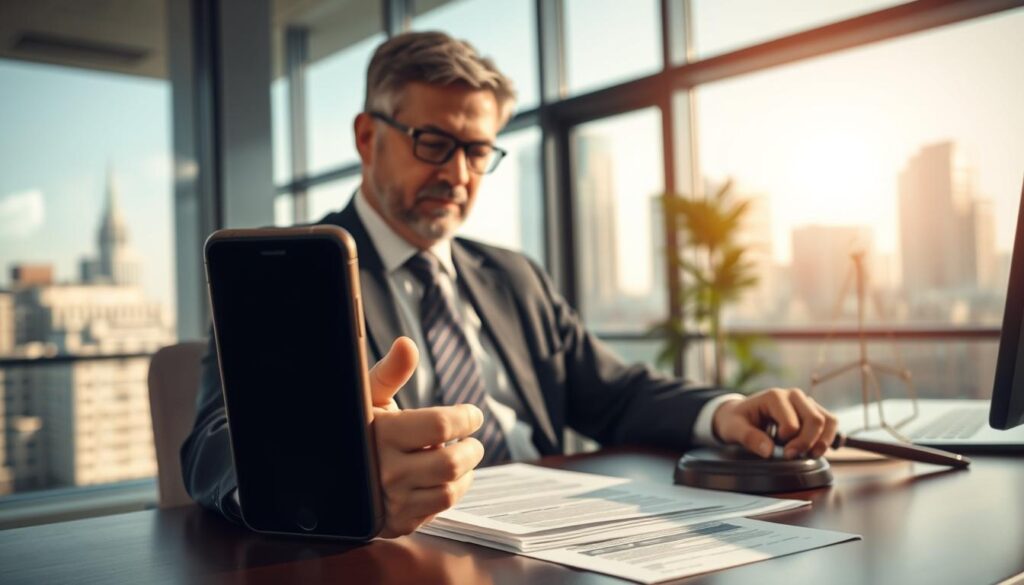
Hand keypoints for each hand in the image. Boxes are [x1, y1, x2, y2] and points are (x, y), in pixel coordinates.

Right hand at [368, 337, 484, 537]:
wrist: (333, 471)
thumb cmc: (361, 427)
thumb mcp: (370, 397)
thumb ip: (391, 371)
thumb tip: (407, 344)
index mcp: (381, 434)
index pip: (440, 424)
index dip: (465, 417)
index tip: (472, 414)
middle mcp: (386, 471)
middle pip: (451, 462)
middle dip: (471, 448)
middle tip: (471, 439)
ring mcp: (392, 501)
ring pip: (450, 490)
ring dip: (466, 472)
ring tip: (461, 457)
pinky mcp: (398, 522)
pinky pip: (439, 509)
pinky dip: (451, 491)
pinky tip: (445, 477)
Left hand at [711, 388, 837, 459]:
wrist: (740, 414)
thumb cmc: (737, 420)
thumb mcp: (734, 428)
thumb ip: (749, 438)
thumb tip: (769, 451)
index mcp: (774, 396)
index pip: (792, 424)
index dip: (788, 443)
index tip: (778, 452)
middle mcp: (793, 395)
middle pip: (815, 420)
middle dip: (806, 444)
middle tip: (791, 456)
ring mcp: (805, 401)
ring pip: (828, 421)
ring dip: (822, 442)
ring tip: (808, 455)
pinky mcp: (813, 410)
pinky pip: (831, 422)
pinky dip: (828, 438)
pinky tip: (817, 450)